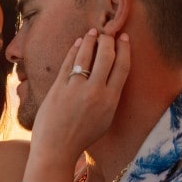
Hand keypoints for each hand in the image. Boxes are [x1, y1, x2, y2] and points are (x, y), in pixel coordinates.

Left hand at [31, 30, 130, 162]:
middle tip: (107, 32)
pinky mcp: (58, 87)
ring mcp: (75, 88)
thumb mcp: (105, 119)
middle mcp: (95, 91)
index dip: (125, 49)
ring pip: (86, 55)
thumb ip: (109, 97)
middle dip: (108, 40)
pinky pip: (68, 63)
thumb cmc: (81, 137)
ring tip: (92, 32)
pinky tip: (77, 43)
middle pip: (106, 56)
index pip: (122, 66)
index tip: (124, 38)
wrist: (56, 149)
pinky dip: (74, 50)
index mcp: (111, 100)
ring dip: (90, 40)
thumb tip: (110, 76)